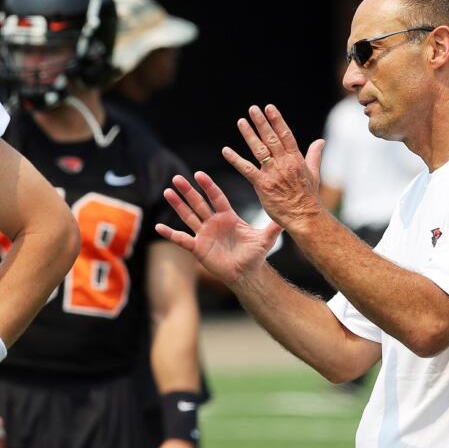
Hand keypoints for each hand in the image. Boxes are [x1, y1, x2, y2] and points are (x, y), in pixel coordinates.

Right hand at [156, 172, 281, 285]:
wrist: (247, 274)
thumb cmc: (255, 255)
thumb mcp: (266, 238)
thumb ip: (274, 226)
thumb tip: (290, 213)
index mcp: (228, 217)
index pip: (216, 197)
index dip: (208, 186)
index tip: (199, 174)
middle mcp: (213, 223)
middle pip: (198, 203)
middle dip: (188, 191)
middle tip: (176, 177)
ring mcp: (204, 234)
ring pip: (188, 216)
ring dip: (177, 205)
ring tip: (167, 192)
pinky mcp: (198, 248)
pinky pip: (182, 239)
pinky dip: (170, 233)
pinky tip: (158, 227)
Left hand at [226, 104, 325, 232]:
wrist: (305, 216)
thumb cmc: (309, 197)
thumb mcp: (314, 173)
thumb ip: (314, 155)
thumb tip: (321, 141)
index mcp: (296, 159)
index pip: (285, 134)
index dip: (277, 120)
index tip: (269, 108)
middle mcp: (284, 163)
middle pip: (271, 138)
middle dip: (261, 122)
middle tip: (252, 109)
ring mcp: (273, 173)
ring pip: (259, 149)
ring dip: (249, 134)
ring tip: (241, 122)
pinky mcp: (263, 185)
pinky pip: (246, 169)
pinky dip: (235, 159)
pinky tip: (226, 150)